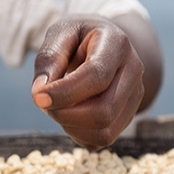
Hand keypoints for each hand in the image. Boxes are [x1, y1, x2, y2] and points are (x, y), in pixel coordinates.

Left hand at [31, 15, 144, 149]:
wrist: (104, 42)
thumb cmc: (78, 38)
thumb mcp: (60, 34)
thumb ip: (49, 59)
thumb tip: (40, 95)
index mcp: (117, 44)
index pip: (96, 76)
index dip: (65, 92)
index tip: (38, 98)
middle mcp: (134, 71)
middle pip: (104, 110)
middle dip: (66, 115)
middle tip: (44, 103)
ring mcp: (135, 96)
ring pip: (105, 131)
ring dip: (72, 128)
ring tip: (57, 108)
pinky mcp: (129, 115)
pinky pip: (104, 139)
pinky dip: (80, 135)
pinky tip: (69, 116)